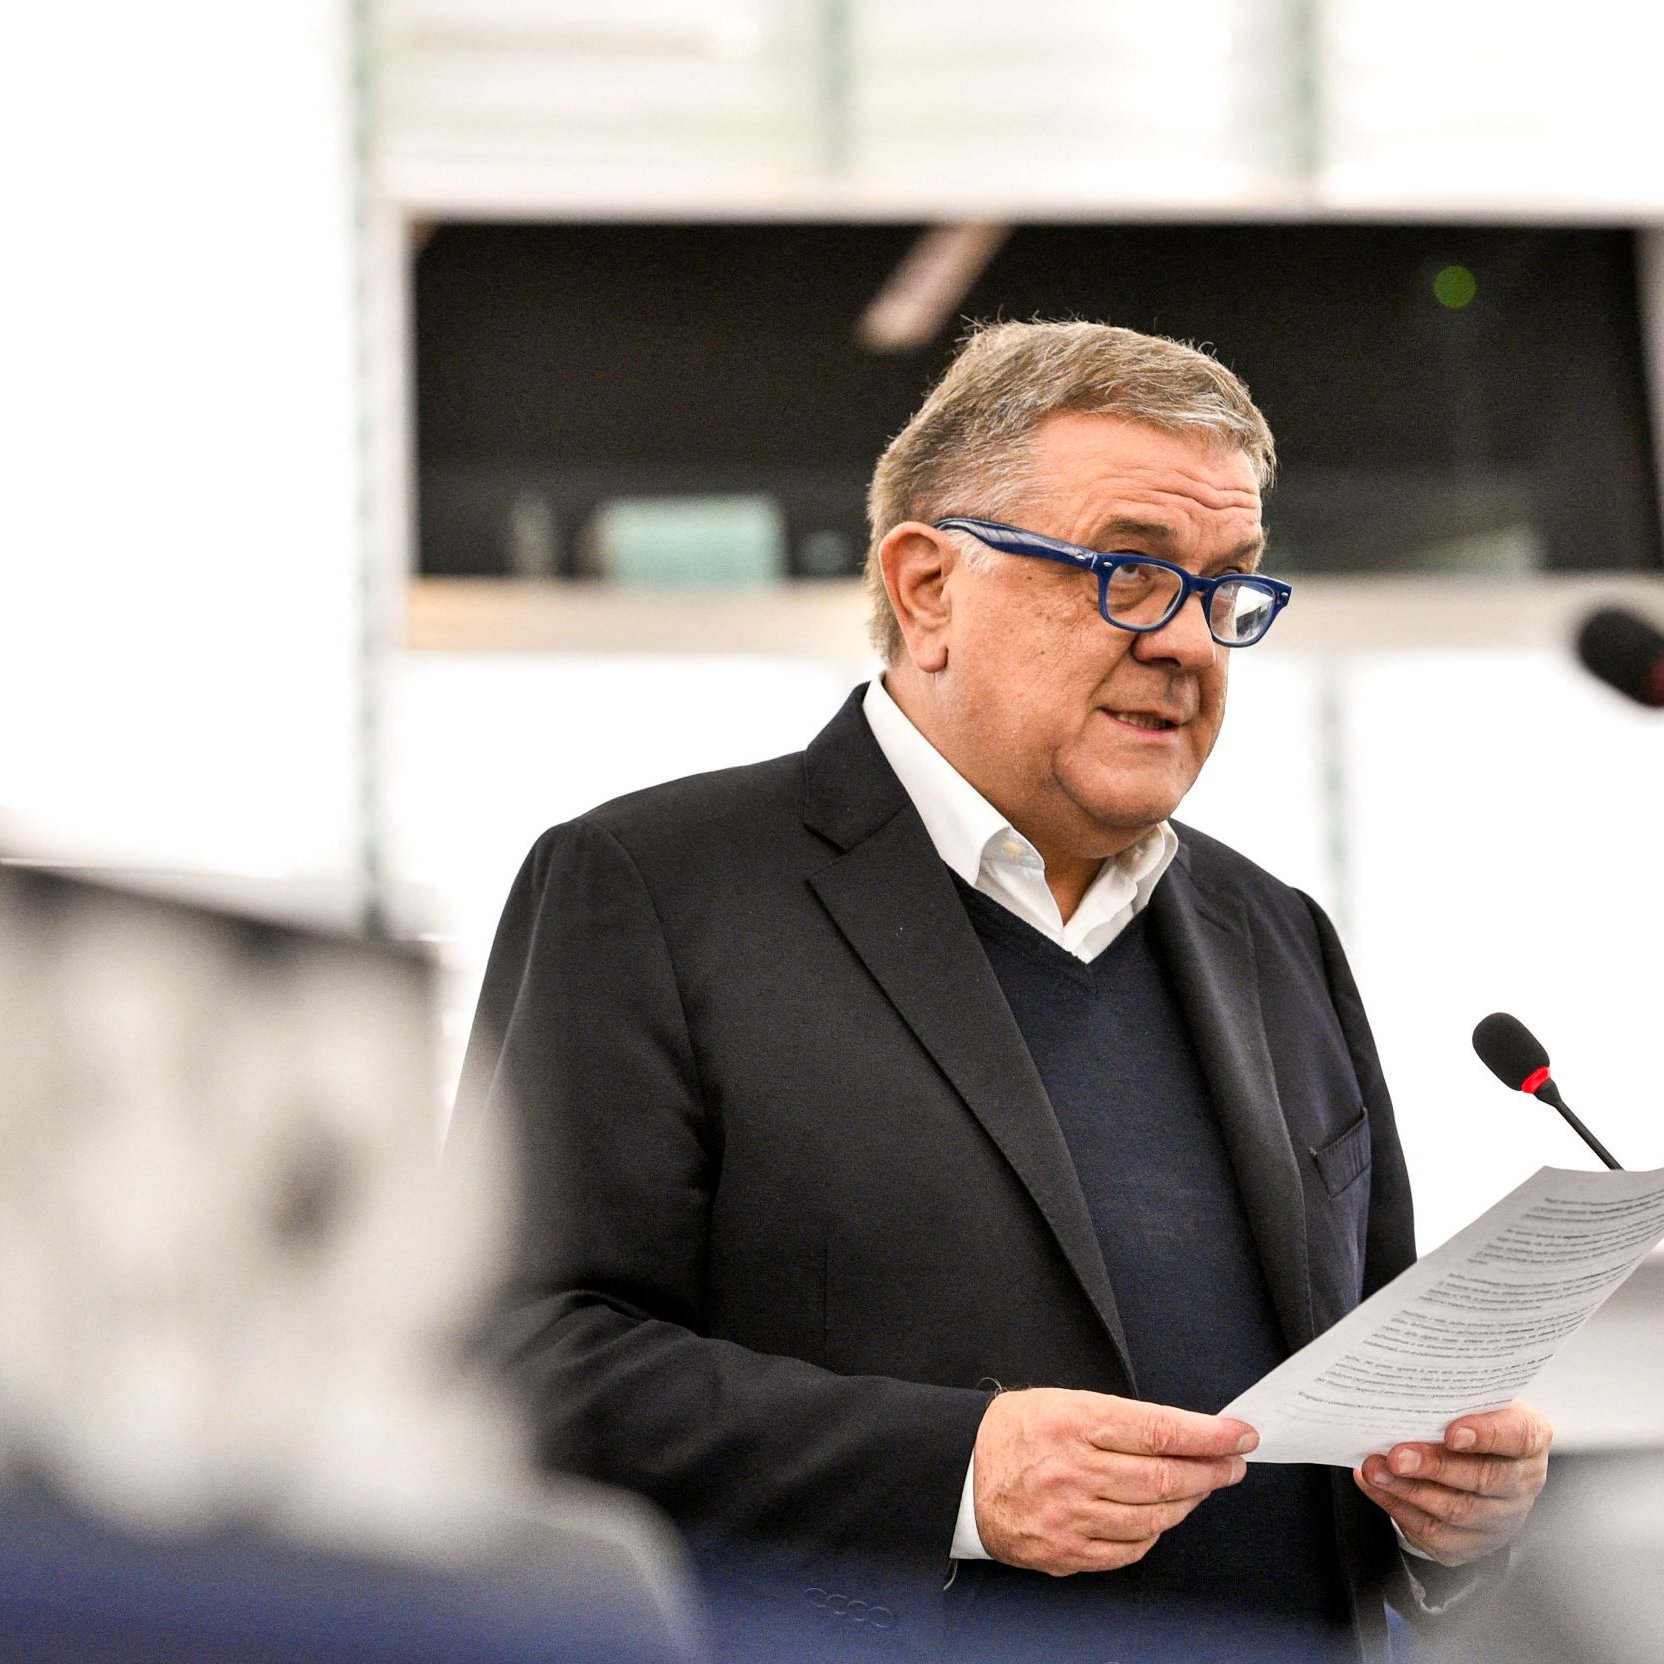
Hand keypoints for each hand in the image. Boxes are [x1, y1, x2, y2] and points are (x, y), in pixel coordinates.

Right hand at [972, 1387, 1256, 1575]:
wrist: (959, 1475)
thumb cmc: (1013, 1432)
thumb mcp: (1062, 1402)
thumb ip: (1120, 1419)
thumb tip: (1182, 1434)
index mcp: (1072, 1422)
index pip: (1158, 1430)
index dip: (1207, 1435)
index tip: (1238, 1434)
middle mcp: (1072, 1472)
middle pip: (1163, 1477)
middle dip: (1210, 1470)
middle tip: (1233, 1463)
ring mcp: (1069, 1518)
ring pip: (1153, 1519)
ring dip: (1187, 1502)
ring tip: (1200, 1486)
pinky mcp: (1064, 1553)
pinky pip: (1127, 1550)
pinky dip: (1153, 1535)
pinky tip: (1161, 1517)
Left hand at [1353, 1400, 1551, 1565]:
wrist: (1481, 1466)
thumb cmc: (1473, 1423)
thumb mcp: (1475, 1401)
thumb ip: (1455, 1398)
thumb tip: (1410, 1390)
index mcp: (1529, 1440)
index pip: (1519, 1437)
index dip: (1488, 1435)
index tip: (1452, 1433)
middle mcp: (1521, 1483)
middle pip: (1483, 1480)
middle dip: (1435, 1467)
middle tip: (1397, 1456)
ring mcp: (1499, 1519)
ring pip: (1455, 1511)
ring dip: (1409, 1490)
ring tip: (1375, 1469)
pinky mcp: (1469, 1543)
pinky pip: (1433, 1532)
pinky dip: (1398, 1507)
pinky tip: (1376, 1486)